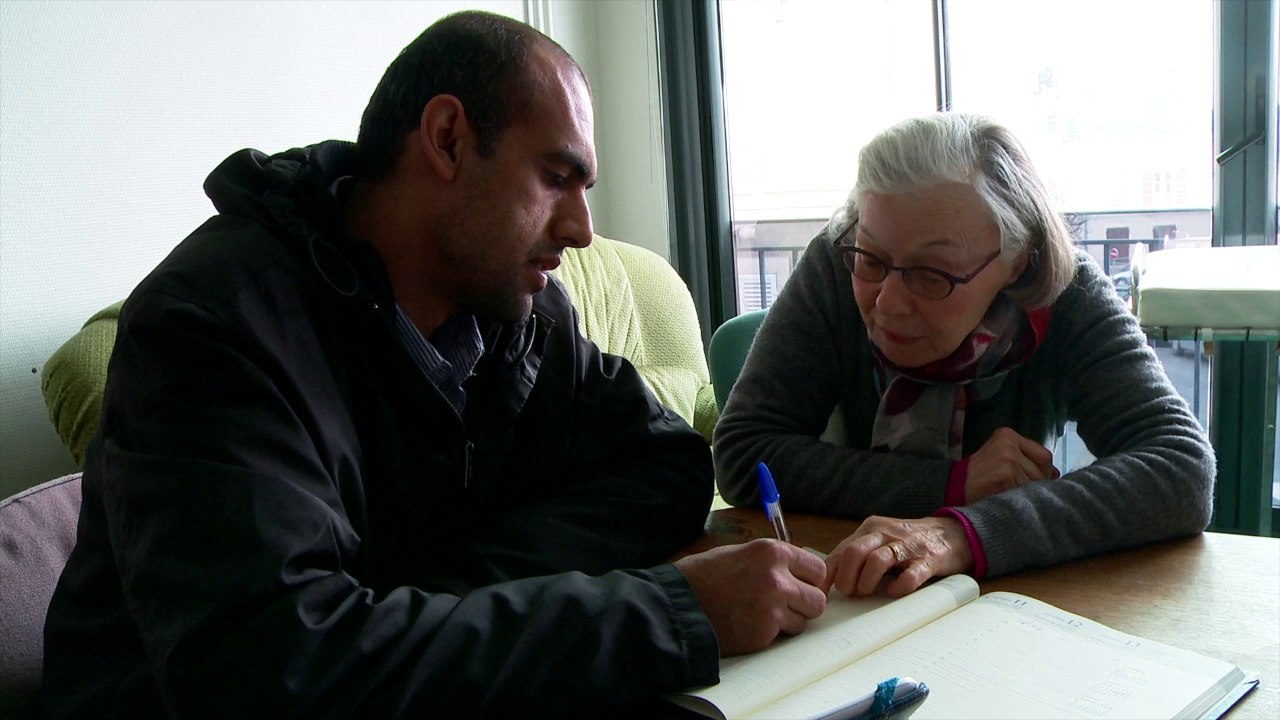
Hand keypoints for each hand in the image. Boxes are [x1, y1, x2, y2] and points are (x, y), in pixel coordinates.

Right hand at [674, 539, 827, 655]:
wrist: (677, 605)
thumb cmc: (703, 576)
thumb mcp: (740, 553)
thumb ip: (772, 561)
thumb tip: (798, 571)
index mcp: (772, 552)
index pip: (817, 568)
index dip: (808, 579)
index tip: (799, 584)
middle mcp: (777, 579)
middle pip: (818, 598)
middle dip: (804, 603)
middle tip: (784, 604)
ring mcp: (772, 609)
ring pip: (804, 620)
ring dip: (789, 621)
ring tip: (763, 614)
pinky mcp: (763, 634)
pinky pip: (782, 636)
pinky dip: (771, 634)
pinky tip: (749, 624)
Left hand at [823, 516, 971, 597]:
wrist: (953, 533)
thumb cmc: (909, 544)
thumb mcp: (880, 543)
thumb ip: (857, 556)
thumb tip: (830, 581)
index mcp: (870, 529)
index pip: (840, 552)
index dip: (827, 576)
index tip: (820, 594)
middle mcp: (886, 533)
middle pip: (854, 553)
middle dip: (847, 578)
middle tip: (850, 593)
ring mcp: (908, 546)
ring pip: (877, 560)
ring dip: (867, 582)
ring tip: (869, 593)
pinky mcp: (929, 560)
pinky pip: (910, 575)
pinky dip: (898, 587)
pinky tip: (894, 591)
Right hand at [965, 427, 1059, 502]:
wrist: (949, 486)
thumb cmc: (978, 475)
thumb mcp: (1000, 458)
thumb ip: (1024, 460)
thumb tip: (1055, 475)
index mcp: (1007, 435)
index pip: (1043, 456)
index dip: (1043, 473)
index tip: (1035, 484)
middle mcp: (1009, 443)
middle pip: (1041, 470)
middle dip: (1035, 486)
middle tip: (1020, 495)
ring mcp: (1007, 459)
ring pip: (1034, 483)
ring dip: (1026, 495)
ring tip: (1011, 498)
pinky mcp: (1004, 476)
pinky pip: (1024, 493)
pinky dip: (1018, 501)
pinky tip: (1007, 502)